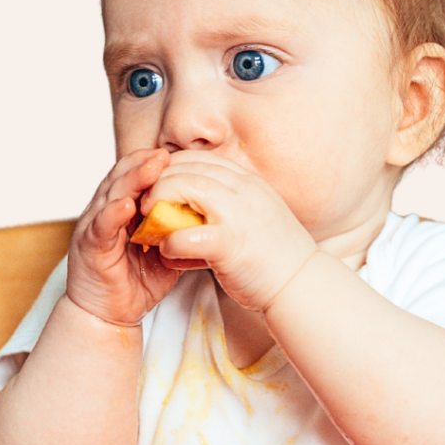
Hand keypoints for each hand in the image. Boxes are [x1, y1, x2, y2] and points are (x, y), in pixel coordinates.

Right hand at [65, 148, 179, 324]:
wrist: (108, 316)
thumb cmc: (136, 282)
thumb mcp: (165, 252)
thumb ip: (178, 232)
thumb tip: (210, 218)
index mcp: (122, 208)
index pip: (135, 176)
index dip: (153, 163)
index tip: (178, 155)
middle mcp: (105, 211)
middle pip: (122, 177)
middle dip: (144, 163)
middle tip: (166, 154)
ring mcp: (95, 227)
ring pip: (111, 194)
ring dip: (132, 180)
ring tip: (153, 168)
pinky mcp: (89, 247)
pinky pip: (101, 227)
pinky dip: (113, 214)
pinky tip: (128, 206)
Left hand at [140, 150, 317, 311]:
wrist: (301, 286)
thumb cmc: (274, 259)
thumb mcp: (251, 220)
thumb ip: (223, 210)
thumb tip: (190, 212)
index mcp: (248, 183)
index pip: (200, 158)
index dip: (172, 167)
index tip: (158, 185)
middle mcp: (244, 191)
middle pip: (188, 167)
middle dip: (159, 181)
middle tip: (144, 203)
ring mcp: (238, 215)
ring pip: (185, 187)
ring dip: (159, 203)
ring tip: (149, 224)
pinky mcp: (231, 245)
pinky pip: (187, 234)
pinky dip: (171, 242)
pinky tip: (167, 253)